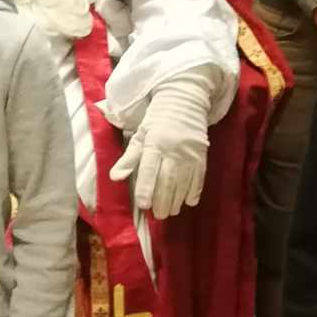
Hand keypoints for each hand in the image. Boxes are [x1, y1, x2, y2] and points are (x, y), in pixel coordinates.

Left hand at [107, 67, 215, 218]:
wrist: (185, 102)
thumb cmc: (157, 120)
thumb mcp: (139, 134)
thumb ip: (129, 158)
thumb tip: (114, 178)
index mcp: (155, 142)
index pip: (149, 168)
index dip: (145, 188)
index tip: (143, 205)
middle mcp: (173, 149)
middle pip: (168, 180)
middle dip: (162, 201)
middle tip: (157, 215)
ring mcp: (190, 153)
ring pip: (183, 182)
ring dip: (176, 200)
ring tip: (169, 212)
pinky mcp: (202, 156)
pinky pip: (199, 178)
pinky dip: (194, 192)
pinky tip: (188, 202)